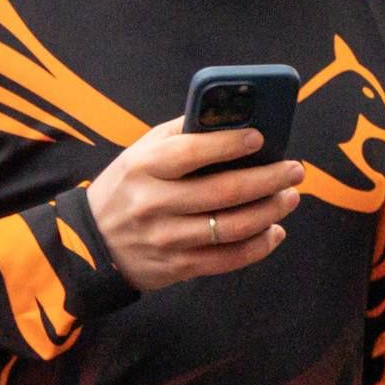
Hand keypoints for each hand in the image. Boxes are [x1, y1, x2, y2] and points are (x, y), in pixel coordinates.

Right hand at [85, 117, 301, 292]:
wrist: (90, 245)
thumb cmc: (126, 188)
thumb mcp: (139, 153)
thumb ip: (179, 134)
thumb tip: (229, 118)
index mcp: (144, 167)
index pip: (191, 152)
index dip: (229, 144)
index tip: (261, 137)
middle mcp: (155, 203)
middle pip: (223, 192)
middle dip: (267, 180)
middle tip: (294, 170)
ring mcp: (167, 239)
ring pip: (231, 227)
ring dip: (270, 212)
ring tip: (290, 197)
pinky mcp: (178, 266)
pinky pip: (227, 259)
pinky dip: (258, 246)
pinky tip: (274, 231)